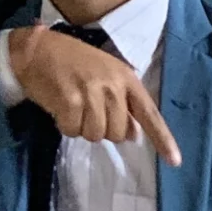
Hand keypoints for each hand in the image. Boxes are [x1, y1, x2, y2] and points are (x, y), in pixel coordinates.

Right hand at [7, 25, 181, 165]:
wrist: (36, 49)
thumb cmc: (71, 62)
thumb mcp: (104, 76)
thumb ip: (122, 104)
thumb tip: (133, 135)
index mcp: (126, 78)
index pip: (149, 113)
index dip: (162, 139)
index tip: (175, 161)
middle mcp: (112, 85)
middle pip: (117, 133)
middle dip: (101, 129)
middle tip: (86, 111)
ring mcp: (91, 92)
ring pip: (95, 135)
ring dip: (81, 127)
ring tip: (72, 106)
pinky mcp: (70, 100)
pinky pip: (73, 131)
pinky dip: (65, 125)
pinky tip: (59, 107)